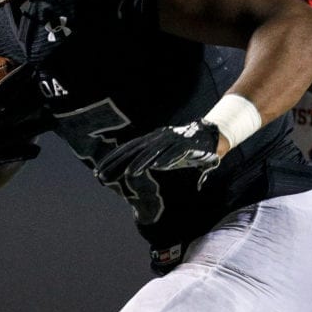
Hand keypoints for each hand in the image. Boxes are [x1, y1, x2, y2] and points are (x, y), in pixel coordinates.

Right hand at [0, 63, 43, 183]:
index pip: (3, 89)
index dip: (18, 78)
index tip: (30, 67)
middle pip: (19, 109)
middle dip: (35, 98)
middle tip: (49, 90)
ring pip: (22, 132)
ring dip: (39, 126)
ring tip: (54, 120)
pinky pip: (13, 154)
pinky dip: (25, 152)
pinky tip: (37, 150)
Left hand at [95, 120, 220, 185]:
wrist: (212, 136)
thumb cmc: (186, 150)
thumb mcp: (166, 156)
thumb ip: (152, 162)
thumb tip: (133, 172)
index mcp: (152, 140)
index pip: (128, 149)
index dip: (113, 160)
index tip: (98, 172)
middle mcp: (159, 138)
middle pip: (135, 150)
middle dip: (119, 163)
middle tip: (103, 175)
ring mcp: (172, 140)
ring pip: (154, 151)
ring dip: (142, 162)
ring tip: (130, 173)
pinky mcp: (187, 144)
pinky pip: (175, 152)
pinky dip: (167, 158)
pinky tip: (158, 166)